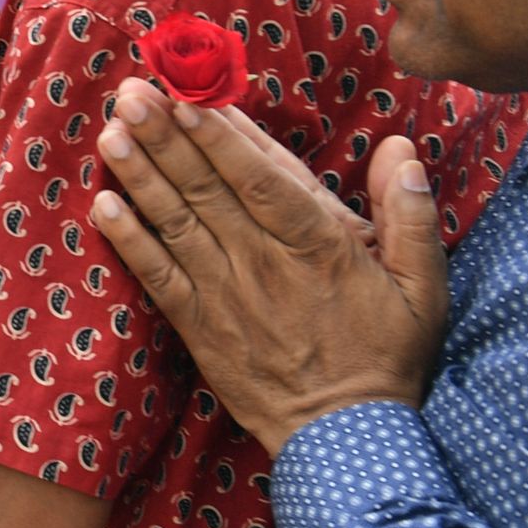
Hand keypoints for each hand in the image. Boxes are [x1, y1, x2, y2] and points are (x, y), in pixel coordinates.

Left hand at [88, 79, 446, 449]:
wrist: (345, 434)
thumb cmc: (388, 353)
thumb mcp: (425, 286)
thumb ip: (410, 215)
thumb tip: (401, 150)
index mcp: (318, 243)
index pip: (260, 175)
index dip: (222, 132)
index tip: (191, 92)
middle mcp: (263, 260)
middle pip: (207, 187)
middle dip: (167, 136)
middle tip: (131, 93)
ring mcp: (225, 292)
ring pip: (176, 222)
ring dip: (140, 175)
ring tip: (109, 133)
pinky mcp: (197, 325)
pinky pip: (157, 276)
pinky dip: (128, 241)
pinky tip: (102, 206)